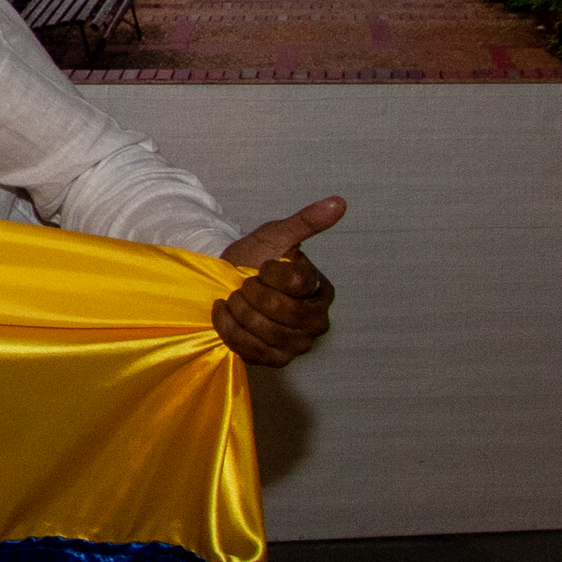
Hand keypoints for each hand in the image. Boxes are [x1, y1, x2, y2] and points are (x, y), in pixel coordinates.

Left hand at [213, 197, 344, 366]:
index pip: (297, 284)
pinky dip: (228, 328)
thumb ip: (306, 221)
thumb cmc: (252, 259)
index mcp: (321, 290)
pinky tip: (223, 313)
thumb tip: (338, 202)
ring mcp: (298, 344)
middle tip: (243, 284)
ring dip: (238, 310)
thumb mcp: (274, 236)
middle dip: (251, 293)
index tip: (262, 266)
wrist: (223, 284)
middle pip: (281, 311)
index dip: (269, 273)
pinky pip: (250, 349)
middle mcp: (317, 321)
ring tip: (234, 299)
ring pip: (264, 331)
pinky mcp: (275, 360)